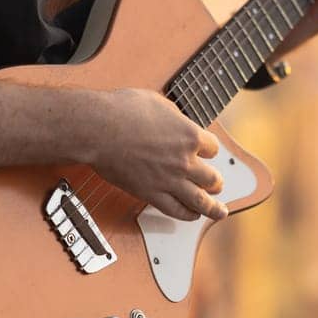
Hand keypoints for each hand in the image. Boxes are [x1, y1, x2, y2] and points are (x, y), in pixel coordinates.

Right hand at [90, 88, 228, 221]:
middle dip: (216, 181)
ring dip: (213, 207)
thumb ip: (174, 117)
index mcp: (189, 135)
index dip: (209, 149)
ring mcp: (169, 180)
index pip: (213, 148)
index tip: (205, 151)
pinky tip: (193, 215)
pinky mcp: (151, 194)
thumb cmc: (123, 110)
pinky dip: (188, 215)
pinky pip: (176, 210)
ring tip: (220, 211)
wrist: (98, 129)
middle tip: (216, 183)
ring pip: (200, 200)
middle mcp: (184, 161)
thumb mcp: (158, 102)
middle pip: (212, 177)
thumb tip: (178, 122)